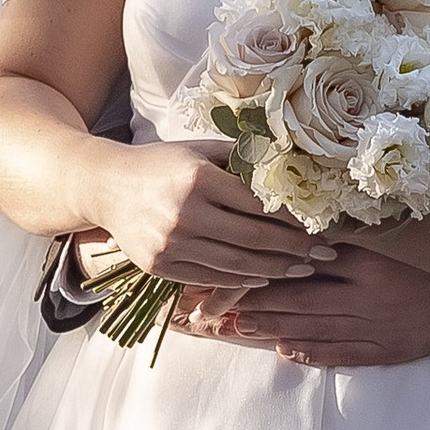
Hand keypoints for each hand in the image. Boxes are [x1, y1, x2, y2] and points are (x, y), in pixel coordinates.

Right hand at [89, 142, 324, 293]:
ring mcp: (170, 244)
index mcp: (198, 177)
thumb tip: (290, 171)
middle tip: (323, 253)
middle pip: (254, 238)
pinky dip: (242, 280)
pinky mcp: (160, 266)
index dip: (294, 219)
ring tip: (302, 268)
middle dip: (295, 249)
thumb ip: (241, 160)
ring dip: (275, 270)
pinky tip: (265, 276)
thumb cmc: (161, 164)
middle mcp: (184, 213)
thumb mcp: (199, 149)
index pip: (259, 204)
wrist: (106, 187)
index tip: (320, 225)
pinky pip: (211, 277)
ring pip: (236, 264)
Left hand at [190, 232, 429, 369]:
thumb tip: (295, 216)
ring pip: (315, 329)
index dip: (260, 267)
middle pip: (300, 299)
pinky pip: (345, 354)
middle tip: (215, 309)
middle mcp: (371, 290)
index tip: (226, 270)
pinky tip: (287, 351)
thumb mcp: (395, 220)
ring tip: (239, 329)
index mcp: (369, 252)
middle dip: (254, 304)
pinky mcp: (395, 348)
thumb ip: (351, 220)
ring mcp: (382, 324)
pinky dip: (314, 353)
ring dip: (273, 330)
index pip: (301, 260)